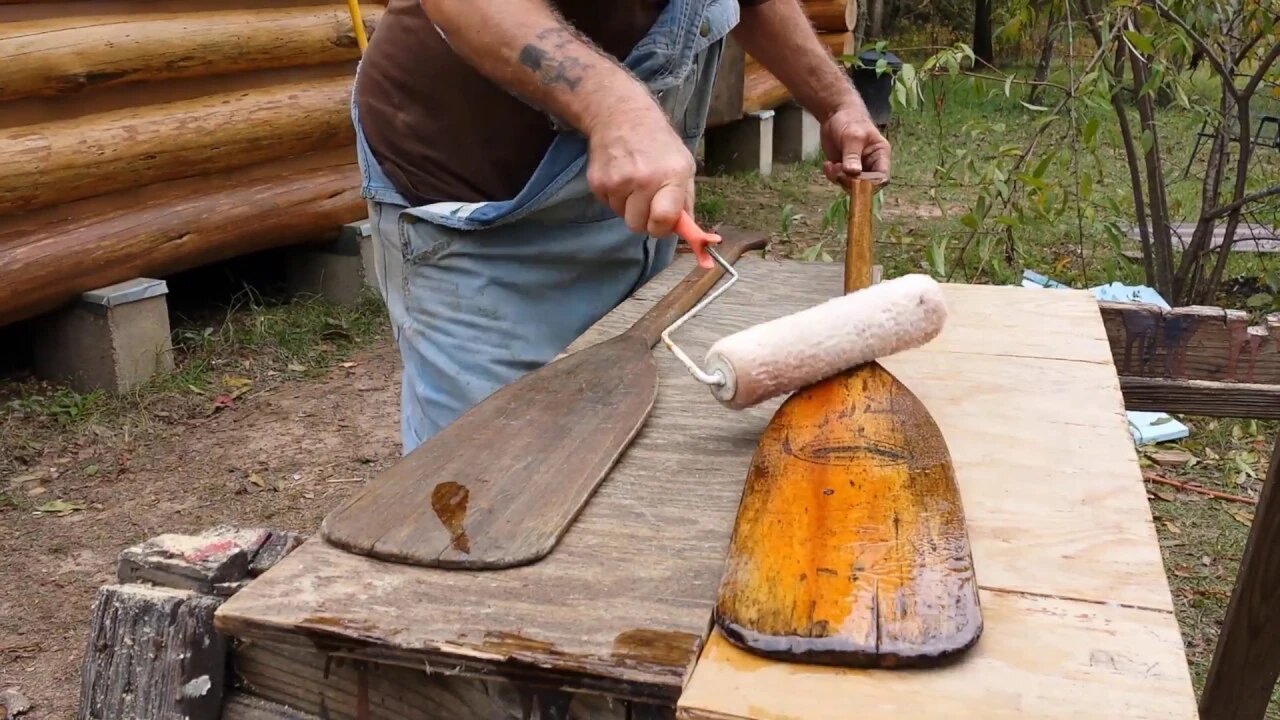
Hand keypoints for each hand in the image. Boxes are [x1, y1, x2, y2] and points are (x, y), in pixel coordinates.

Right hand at [585, 104, 695, 236]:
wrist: (621, 115)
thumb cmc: (658, 142)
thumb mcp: (684, 164)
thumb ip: (685, 199)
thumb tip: (685, 230)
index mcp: (671, 175)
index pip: (663, 219)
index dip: (661, 228)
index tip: (661, 224)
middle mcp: (644, 179)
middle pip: (638, 225)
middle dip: (643, 219)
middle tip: (647, 200)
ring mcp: (618, 181)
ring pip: (622, 215)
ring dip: (628, 205)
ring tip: (632, 181)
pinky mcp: (597, 182)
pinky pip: (608, 204)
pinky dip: (614, 196)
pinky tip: (620, 175)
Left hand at [819, 105, 890, 185]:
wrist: (835, 114)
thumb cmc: (850, 120)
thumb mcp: (852, 137)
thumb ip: (853, 155)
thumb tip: (853, 173)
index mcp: (880, 156)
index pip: (882, 177)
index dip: (871, 184)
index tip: (856, 182)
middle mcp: (871, 165)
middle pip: (865, 185)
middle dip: (850, 182)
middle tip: (838, 170)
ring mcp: (857, 169)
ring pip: (851, 185)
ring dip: (839, 178)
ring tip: (831, 165)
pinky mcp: (844, 170)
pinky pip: (839, 180)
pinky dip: (832, 175)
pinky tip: (827, 164)